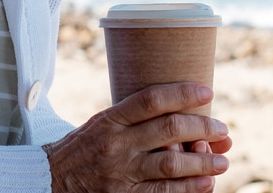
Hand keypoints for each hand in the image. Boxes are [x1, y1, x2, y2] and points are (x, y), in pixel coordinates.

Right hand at [43, 83, 229, 192]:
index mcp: (111, 119)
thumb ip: (134, 118)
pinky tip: (205, 182)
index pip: (152, 99)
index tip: (207, 90)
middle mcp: (116, 144)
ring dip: (203, 162)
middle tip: (223, 129)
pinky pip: (163, 192)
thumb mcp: (101, 124)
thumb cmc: (83, 149)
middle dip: (202, 127)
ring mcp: (121, 173)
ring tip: (223, 160)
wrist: (49, 181)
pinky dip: (189, 188)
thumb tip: (179, 113)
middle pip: (168, 130)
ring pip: (171, 165)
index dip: (183, 92)